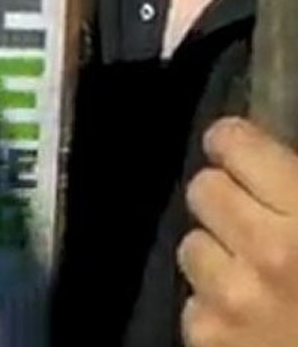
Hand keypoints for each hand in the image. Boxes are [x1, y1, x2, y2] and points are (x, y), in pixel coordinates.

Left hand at [178, 117, 297, 346]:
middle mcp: (264, 251)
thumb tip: (278, 168)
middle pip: (202, 189)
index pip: (233, 143)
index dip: (235, 144)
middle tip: (252, 217)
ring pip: (190, 246)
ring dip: (218, 256)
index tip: (240, 152)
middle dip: (224, 198)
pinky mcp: (209, 344)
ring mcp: (230, 302)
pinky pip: (193, 305)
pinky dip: (215, 309)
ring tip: (255, 277)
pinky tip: (252, 323)